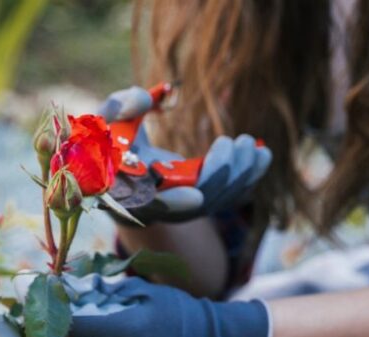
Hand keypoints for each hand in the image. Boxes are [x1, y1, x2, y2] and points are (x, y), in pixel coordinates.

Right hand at [98, 86, 271, 222]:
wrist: (122, 167)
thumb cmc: (112, 140)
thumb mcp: (107, 120)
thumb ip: (120, 108)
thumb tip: (143, 97)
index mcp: (130, 190)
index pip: (152, 203)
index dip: (173, 203)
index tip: (196, 197)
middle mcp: (159, 206)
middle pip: (197, 200)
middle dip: (223, 173)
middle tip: (241, 142)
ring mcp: (182, 208)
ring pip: (218, 199)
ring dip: (241, 175)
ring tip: (256, 147)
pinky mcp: (200, 202)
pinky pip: (228, 195)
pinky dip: (247, 177)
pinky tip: (261, 155)